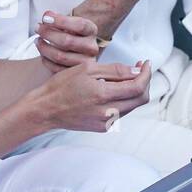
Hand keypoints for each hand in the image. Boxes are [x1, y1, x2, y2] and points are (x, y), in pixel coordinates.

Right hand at [32, 59, 151, 132]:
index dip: (146, 74)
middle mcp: (108, 112)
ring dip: (134, 91)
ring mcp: (106, 122)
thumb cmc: (61, 86)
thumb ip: (114, 70)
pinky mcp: (103, 128)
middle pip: (140, 99)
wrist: (45, 109)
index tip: (145, 63)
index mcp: (103, 95)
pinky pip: (121, 113)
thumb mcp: (87, 69)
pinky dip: (123, 100)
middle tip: (139, 68)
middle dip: (144, 82)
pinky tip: (112, 90)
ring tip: (125, 77)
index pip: (138, 87)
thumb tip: (136, 70)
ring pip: (132, 106)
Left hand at [36, 10, 99, 70]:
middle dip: (48, 33)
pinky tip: (42, 52)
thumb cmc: (70, 33)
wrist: (75, 49)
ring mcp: (85, 62)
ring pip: (60, 56)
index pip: (79, 25)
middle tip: (37, 28)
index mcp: (91, 30)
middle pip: (67, 41)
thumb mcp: (68, 23)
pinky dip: (46, 60)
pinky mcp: (75, 74)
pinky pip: (56, 68)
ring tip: (37, 40)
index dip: (60, 21)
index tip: (45, 17)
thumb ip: (58, 19)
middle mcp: (91, 47)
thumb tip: (47, 16)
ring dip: (44, 47)